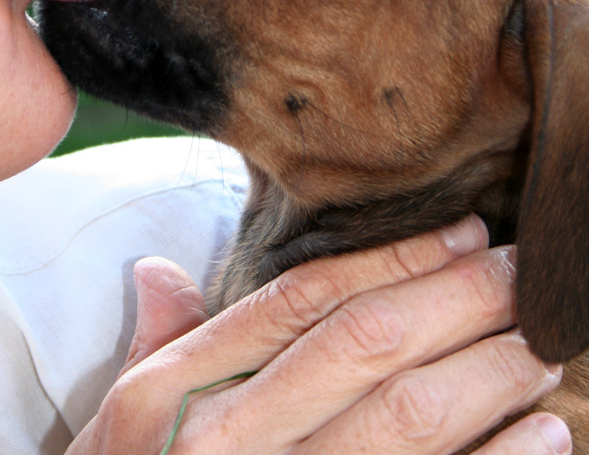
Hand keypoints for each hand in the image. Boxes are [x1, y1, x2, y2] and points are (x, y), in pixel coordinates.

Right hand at [66, 216, 569, 454]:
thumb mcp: (125, 422)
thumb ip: (156, 342)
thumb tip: (155, 269)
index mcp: (180, 390)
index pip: (302, 301)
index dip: (388, 260)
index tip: (457, 235)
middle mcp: (233, 440)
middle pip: (367, 345)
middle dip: (456, 299)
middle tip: (518, 270)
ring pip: (409, 418)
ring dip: (488, 371)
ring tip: (537, 341)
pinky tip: (544, 435)